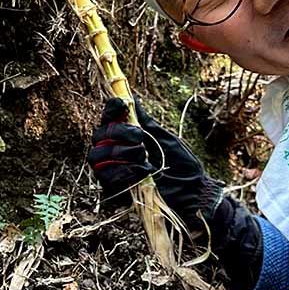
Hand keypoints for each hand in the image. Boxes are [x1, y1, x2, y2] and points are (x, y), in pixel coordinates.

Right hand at [87, 96, 223, 226]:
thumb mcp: (164, 138)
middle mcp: (115, 151)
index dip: (110, 110)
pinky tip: (142, 172)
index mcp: (126, 136)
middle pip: (98, 135)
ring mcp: (113, 170)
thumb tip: (132, 98)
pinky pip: (105, 177)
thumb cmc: (181, 164)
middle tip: (140, 138)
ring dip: (121, 153)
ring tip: (143, 157)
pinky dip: (124, 172)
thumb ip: (145, 121)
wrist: (191, 191)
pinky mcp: (115, 189)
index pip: (108, 118)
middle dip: (118, 133)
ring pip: (97, 155)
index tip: (122, 104)